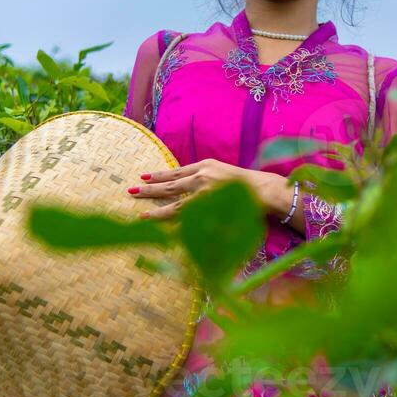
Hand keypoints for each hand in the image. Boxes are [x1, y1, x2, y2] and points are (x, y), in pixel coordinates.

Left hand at [126, 158, 298, 223]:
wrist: (265, 190)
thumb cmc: (246, 183)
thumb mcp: (223, 173)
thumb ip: (206, 178)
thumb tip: (191, 185)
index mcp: (205, 166)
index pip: (176, 172)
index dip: (159, 175)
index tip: (143, 176)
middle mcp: (202, 177)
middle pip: (170, 185)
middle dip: (149, 189)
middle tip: (131, 191)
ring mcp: (206, 193)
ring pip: (176, 204)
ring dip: (157, 211)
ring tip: (141, 215)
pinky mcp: (211, 208)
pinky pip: (189, 220)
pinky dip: (176, 226)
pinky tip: (164, 230)